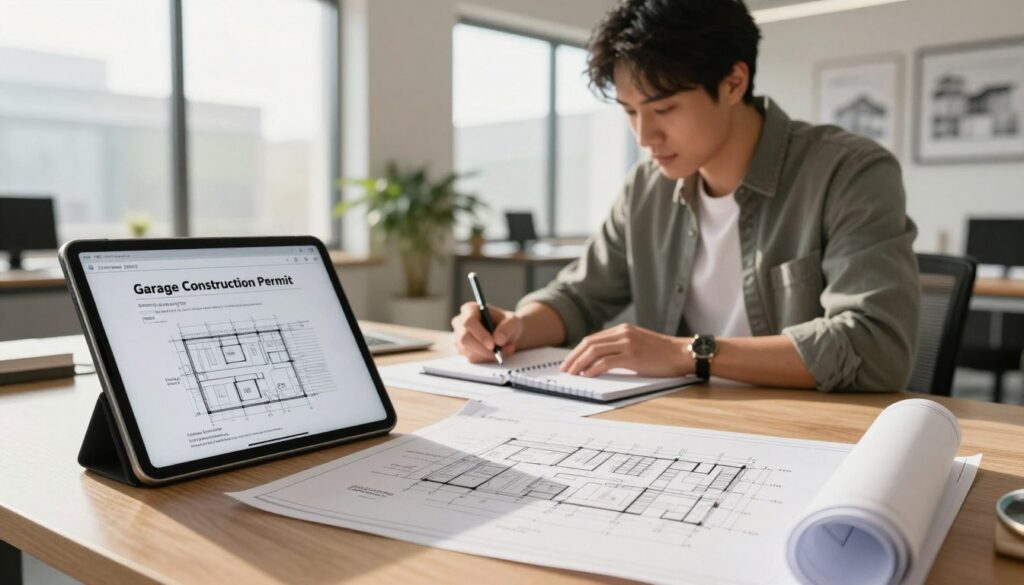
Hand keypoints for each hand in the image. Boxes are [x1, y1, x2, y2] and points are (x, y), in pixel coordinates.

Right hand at [451, 302, 524, 362]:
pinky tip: (495, 353)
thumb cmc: (507, 324)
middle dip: (482, 349)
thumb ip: (507, 328)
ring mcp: (458, 337)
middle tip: (498, 353)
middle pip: (464, 338)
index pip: (468, 322)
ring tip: (504, 351)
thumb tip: (498, 339)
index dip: (479, 334)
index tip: (492, 344)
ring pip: (468, 351)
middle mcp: (460, 322)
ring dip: (487, 355)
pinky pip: (472, 358)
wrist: (506, 334)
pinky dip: (486, 359)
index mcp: (470, 309)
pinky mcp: (462, 350)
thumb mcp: (513, 322)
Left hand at [560, 324, 693, 376]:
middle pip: (589, 343)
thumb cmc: (663, 354)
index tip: (569, 361)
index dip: (578, 351)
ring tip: (572, 374)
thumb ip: (621, 347)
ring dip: (579, 363)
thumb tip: (600, 361)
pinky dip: (593, 369)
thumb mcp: (639, 344)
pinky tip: (587, 375)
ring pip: (594, 351)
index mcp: (623, 329)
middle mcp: (623, 333)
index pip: (592, 339)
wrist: (682, 354)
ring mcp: (627, 343)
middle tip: (565, 369)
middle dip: (574, 357)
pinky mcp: (632, 356)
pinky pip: (605, 362)